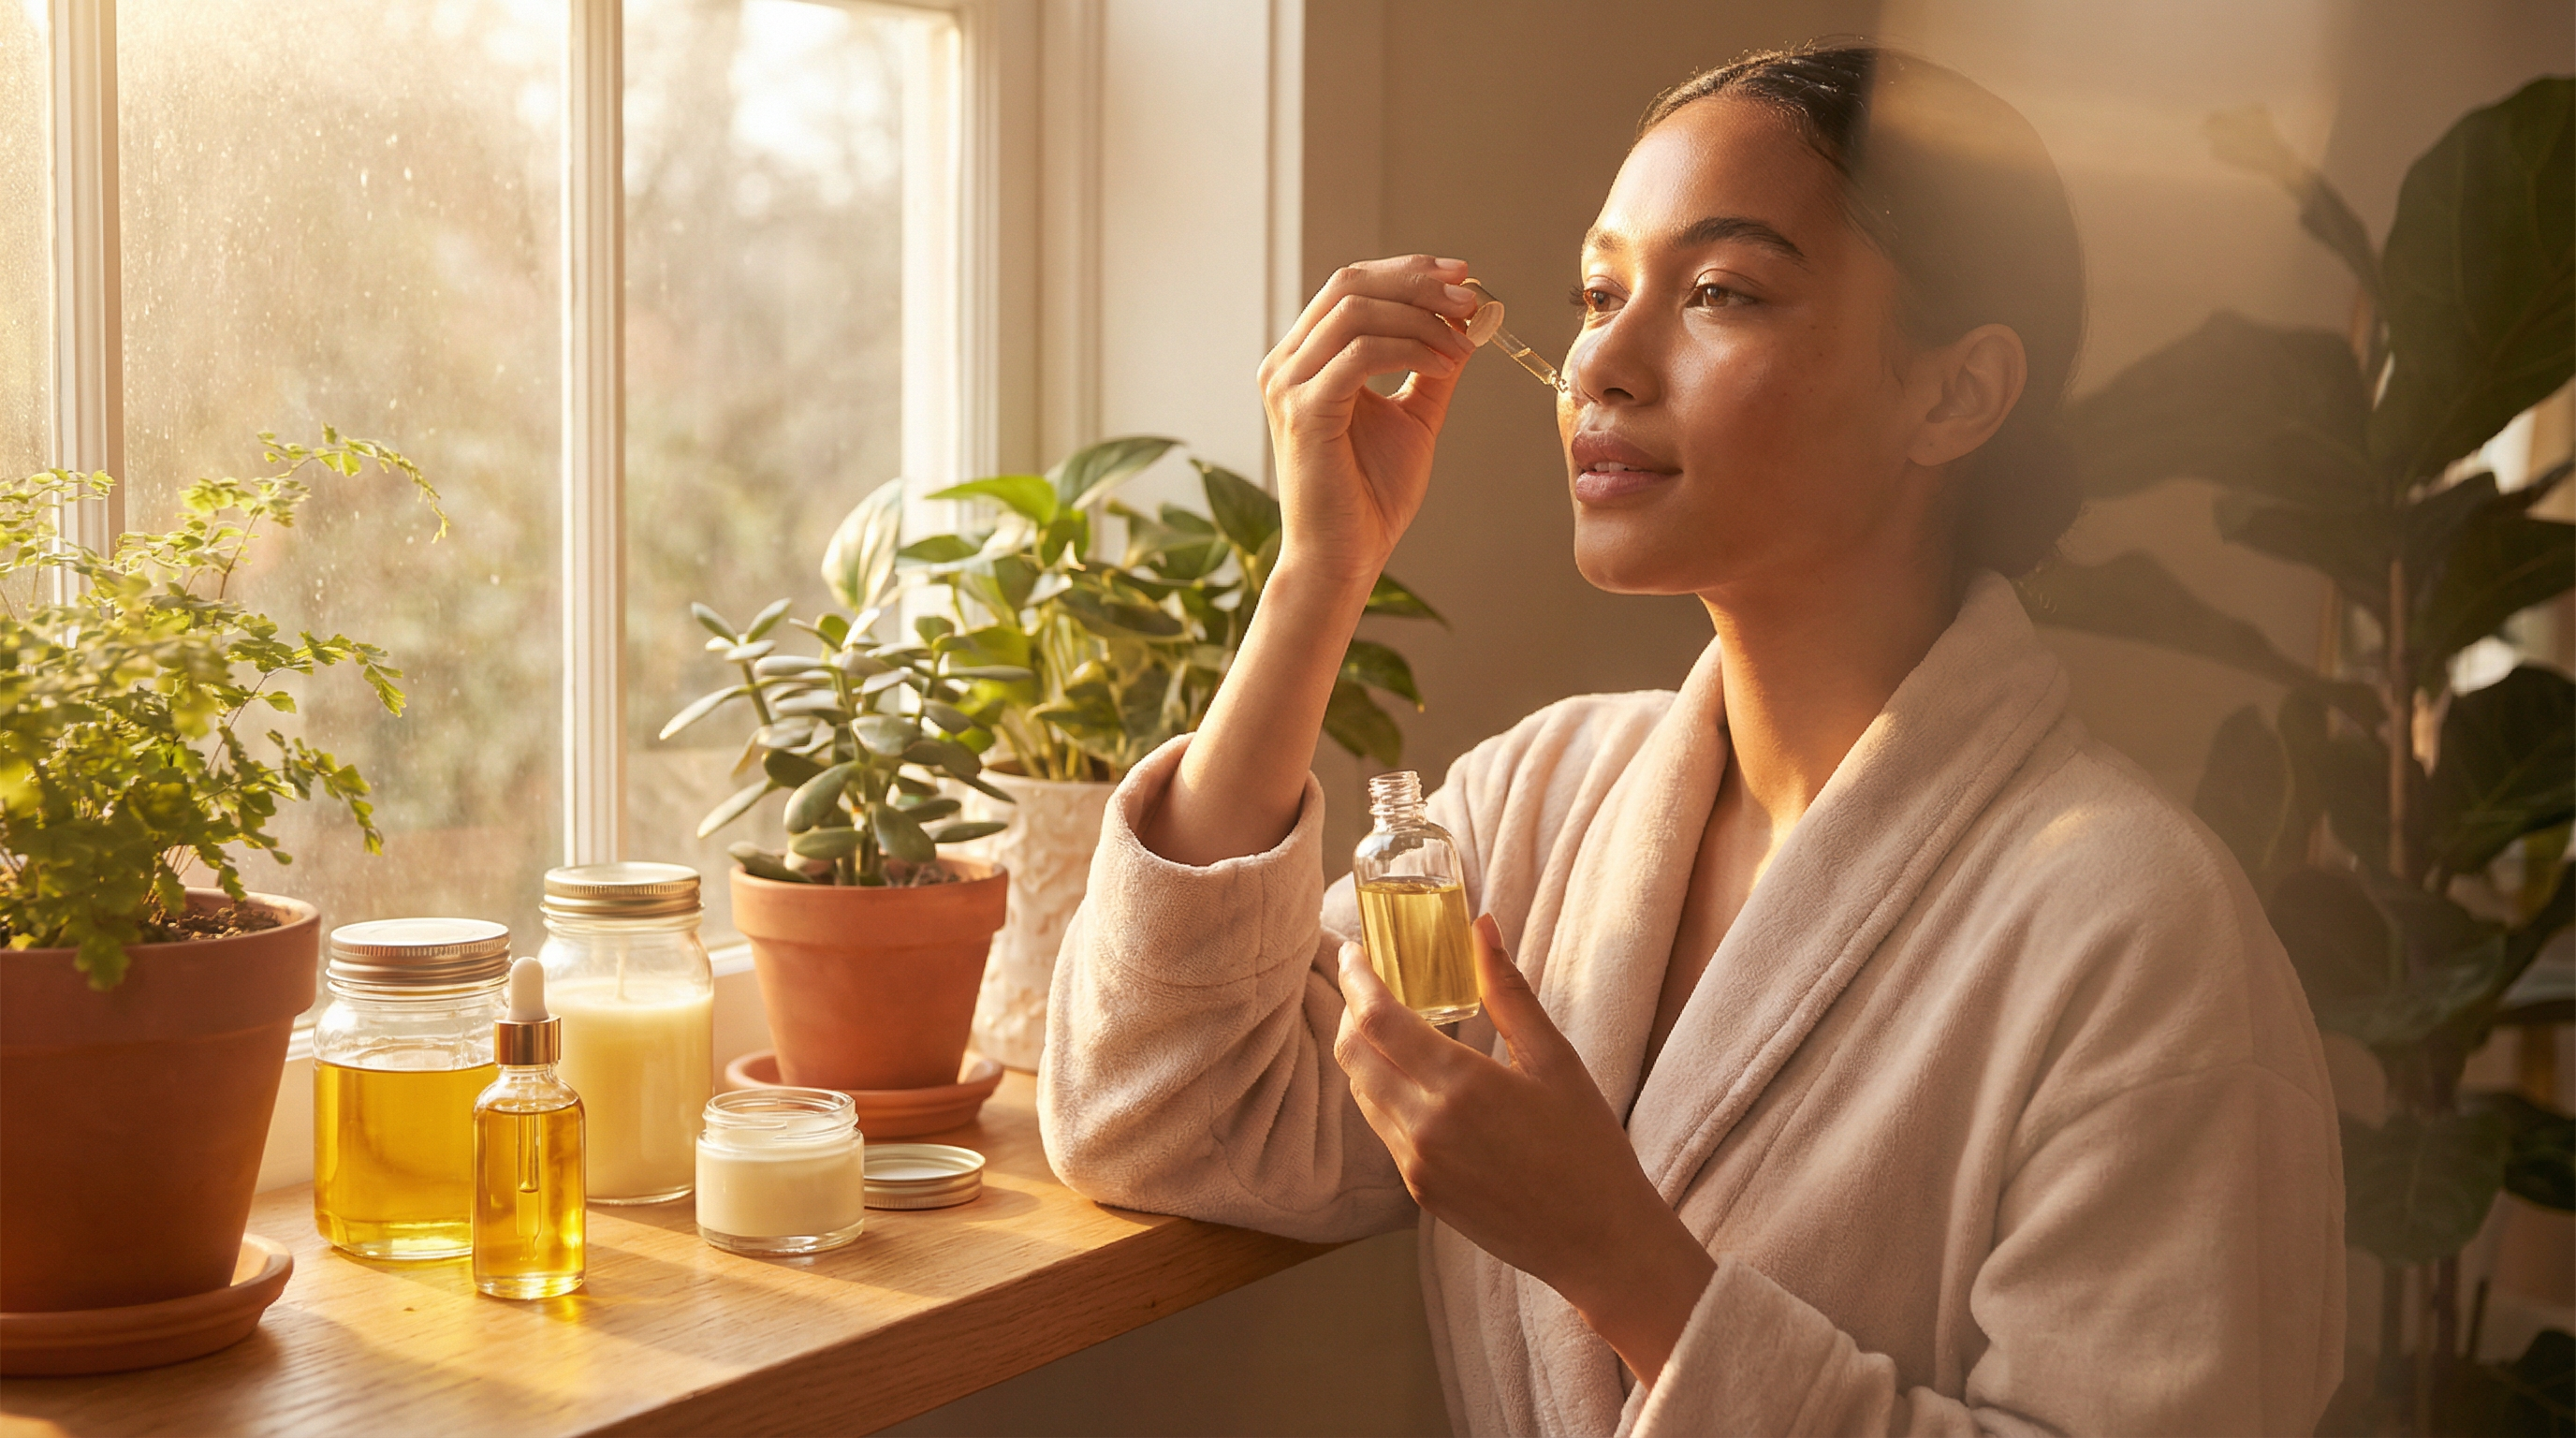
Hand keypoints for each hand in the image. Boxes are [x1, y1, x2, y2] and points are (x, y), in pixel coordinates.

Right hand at [1259, 255, 1479, 589]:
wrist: (1345, 556)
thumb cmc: (1371, 495)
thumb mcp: (1413, 417)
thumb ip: (1432, 369)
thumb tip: (1468, 323)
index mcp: (1304, 359)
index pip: (1351, 287)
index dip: (1409, 272)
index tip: (1462, 277)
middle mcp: (1286, 364)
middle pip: (1350, 286)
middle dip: (1418, 283)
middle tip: (1470, 299)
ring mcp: (1288, 385)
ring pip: (1356, 312)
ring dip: (1421, 318)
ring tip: (1464, 341)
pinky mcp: (1304, 410)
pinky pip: (1361, 354)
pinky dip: (1411, 349)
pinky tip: (1445, 365)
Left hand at [1334, 915, 1716, 1382]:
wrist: (1598, 1242)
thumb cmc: (1588, 1148)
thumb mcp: (1555, 1060)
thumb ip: (1508, 992)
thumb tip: (1481, 927)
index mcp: (1461, 1085)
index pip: (1377, 1019)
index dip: (1356, 979)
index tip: (1353, 950)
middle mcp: (1426, 1126)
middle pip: (1354, 1053)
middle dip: (1350, 1010)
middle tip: (1366, 983)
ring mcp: (1417, 1164)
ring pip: (1361, 1092)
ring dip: (1363, 1052)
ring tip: (1386, 1023)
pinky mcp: (1419, 1192)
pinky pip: (1383, 1129)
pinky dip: (1382, 1093)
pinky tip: (1410, 1078)